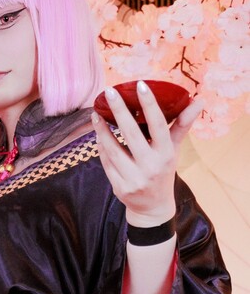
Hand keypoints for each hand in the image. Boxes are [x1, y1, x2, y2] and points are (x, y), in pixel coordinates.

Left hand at [92, 80, 201, 225]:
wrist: (152, 208)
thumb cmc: (163, 171)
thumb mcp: (174, 149)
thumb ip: (182, 125)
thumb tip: (198, 101)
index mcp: (166, 154)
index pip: (158, 125)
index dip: (150, 105)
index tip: (140, 85)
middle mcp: (151, 166)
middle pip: (131, 134)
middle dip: (119, 111)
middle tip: (108, 91)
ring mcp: (134, 178)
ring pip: (113, 148)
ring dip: (102, 129)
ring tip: (96, 113)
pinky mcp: (119, 187)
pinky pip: (106, 162)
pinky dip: (101, 147)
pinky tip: (98, 134)